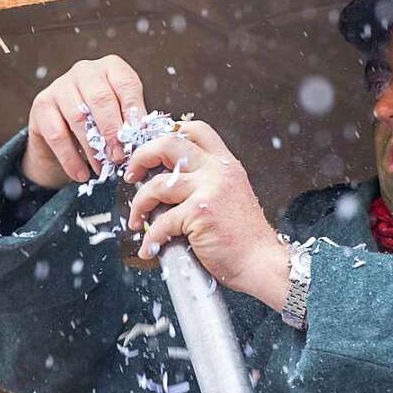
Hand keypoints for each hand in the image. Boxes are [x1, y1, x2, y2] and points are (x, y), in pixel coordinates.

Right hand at [22, 55, 146, 188]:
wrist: (64, 133)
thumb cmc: (102, 121)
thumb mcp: (122, 116)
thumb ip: (133, 123)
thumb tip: (146, 138)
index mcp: (112, 68)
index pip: (126, 85)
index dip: (133, 113)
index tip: (137, 138)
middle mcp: (85, 71)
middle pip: (101, 99)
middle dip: (112, 132)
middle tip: (119, 157)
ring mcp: (60, 85)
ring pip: (78, 117)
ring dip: (93, 148)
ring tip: (103, 169)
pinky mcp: (41, 105)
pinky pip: (57, 135)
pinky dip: (71, 159)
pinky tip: (81, 174)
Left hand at [126, 121, 290, 310]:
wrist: (261, 262)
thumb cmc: (244, 237)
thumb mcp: (230, 196)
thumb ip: (207, 182)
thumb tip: (167, 182)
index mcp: (226, 164)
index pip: (195, 130)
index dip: (167, 133)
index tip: (149, 147)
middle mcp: (218, 171)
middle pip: (168, 145)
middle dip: (141, 157)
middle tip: (131, 175)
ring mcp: (209, 190)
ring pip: (157, 185)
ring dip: (139, 204)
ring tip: (137, 220)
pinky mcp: (200, 213)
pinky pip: (161, 222)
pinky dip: (150, 239)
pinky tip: (150, 248)